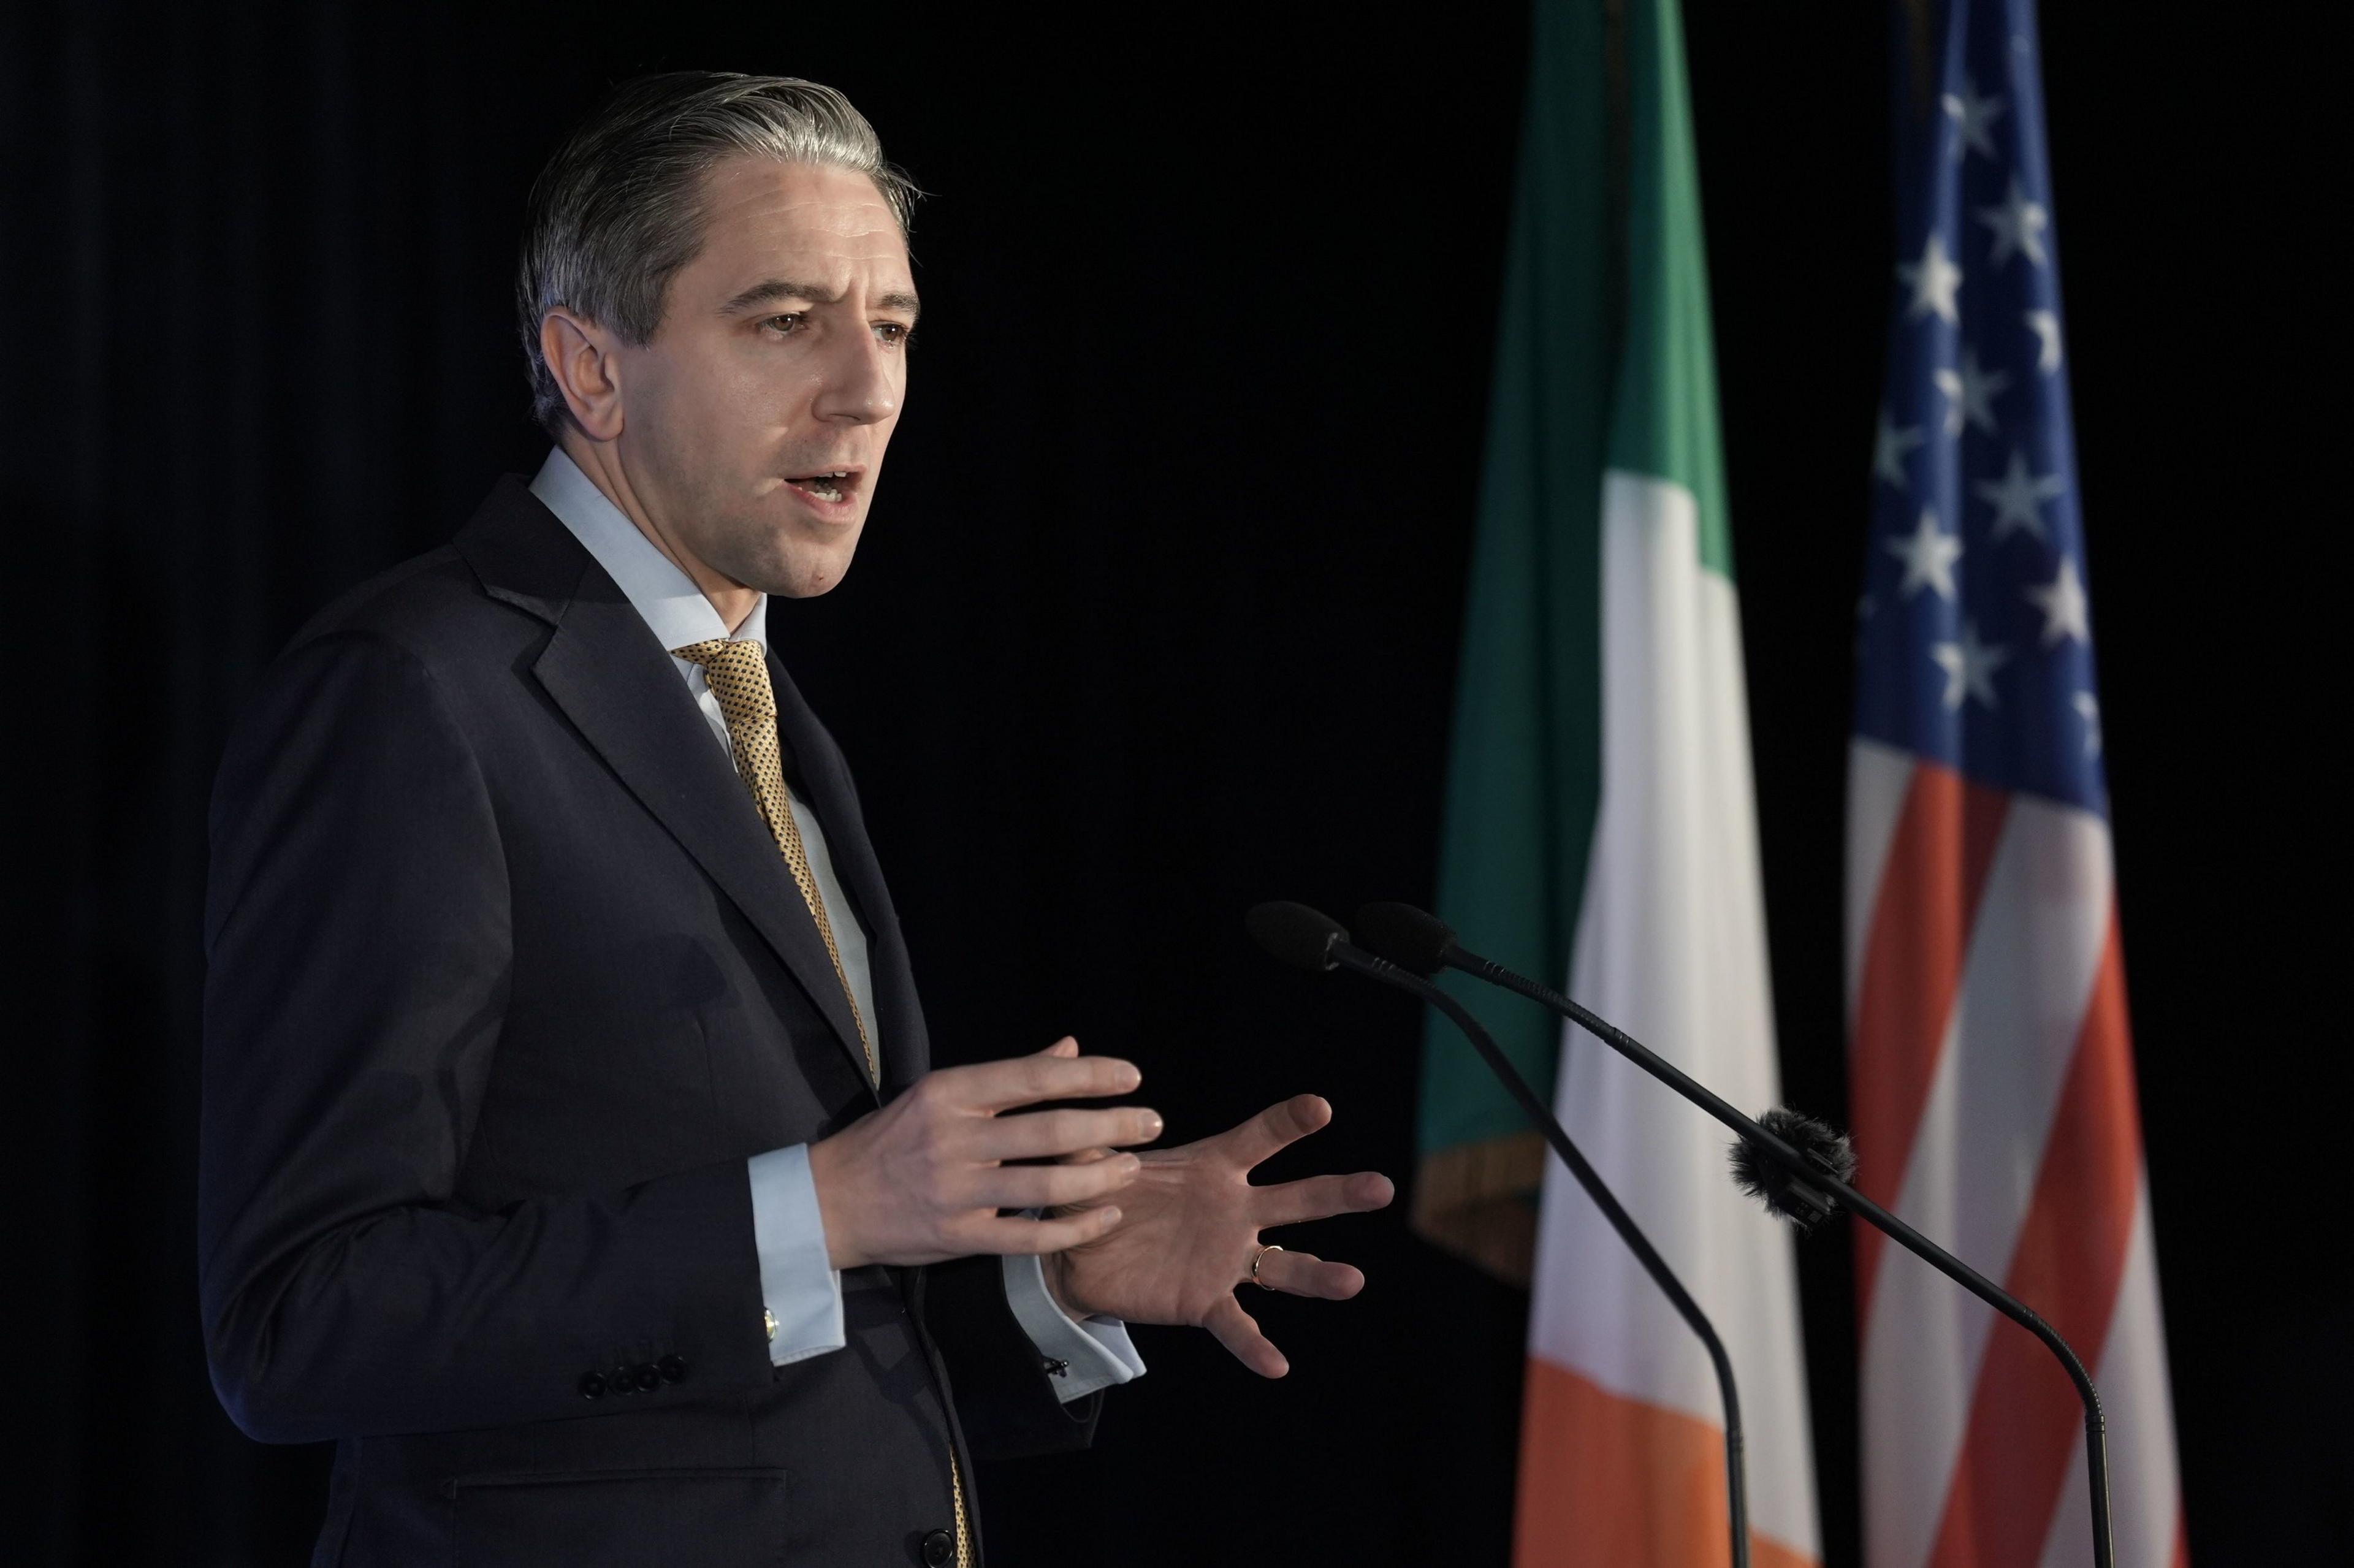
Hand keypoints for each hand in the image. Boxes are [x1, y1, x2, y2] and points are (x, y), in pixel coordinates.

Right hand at [808, 1038, 1162, 1269]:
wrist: (830, 1201)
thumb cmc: (892, 1140)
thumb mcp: (940, 1094)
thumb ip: (1008, 1076)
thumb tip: (1069, 1047)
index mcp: (950, 1093)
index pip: (1034, 1077)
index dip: (1091, 1075)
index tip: (1132, 1076)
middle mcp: (954, 1138)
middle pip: (1051, 1130)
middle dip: (1112, 1124)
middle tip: (1151, 1122)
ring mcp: (956, 1191)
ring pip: (1047, 1185)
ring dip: (1101, 1176)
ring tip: (1132, 1167)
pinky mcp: (958, 1237)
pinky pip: (1030, 1237)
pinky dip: (1075, 1229)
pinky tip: (1106, 1217)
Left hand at [1041, 1093, 1393, 1376]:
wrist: (1076, 1256)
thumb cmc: (1098, 1192)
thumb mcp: (1091, 1151)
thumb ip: (1089, 1109)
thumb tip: (1065, 1041)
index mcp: (1213, 1167)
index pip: (1259, 1138)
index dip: (1287, 1123)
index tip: (1319, 1107)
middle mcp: (1234, 1211)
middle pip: (1296, 1200)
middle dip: (1339, 1193)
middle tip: (1381, 1188)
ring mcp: (1226, 1258)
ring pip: (1284, 1266)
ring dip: (1319, 1275)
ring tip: (1353, 1280)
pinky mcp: (1204, 1299)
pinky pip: (1235, 1323)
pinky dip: (1254, 1344)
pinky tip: (1277, 1365)